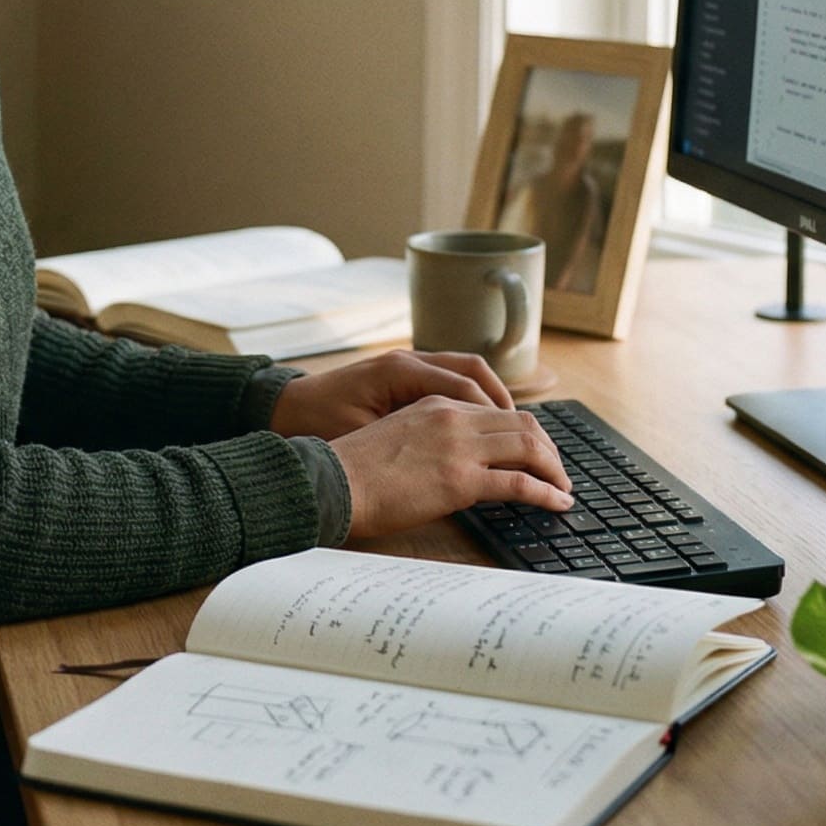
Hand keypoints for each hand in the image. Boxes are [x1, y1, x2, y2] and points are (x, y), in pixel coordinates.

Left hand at [269, 350, 517, 441]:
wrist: (286, 413)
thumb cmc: (320, 429)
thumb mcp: (368, 442)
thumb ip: (417, 448)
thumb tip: (465, 463)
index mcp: (400, 373)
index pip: (466, 387)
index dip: (500, 419)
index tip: (527, 451)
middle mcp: (408, 362)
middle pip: (475, 372)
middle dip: (511, 409)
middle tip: (539, 446)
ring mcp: (407, 366)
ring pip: (468, 372)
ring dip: (497, 401)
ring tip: (522, 435)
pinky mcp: (403, 377)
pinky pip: (451, 379)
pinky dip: (475, 399)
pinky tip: (486, 428)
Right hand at [327, 399, 572, 541]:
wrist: (332, 481)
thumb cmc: (354, 469)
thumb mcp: (398, 437)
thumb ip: (431, 440)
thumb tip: (454, 465)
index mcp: (436, 403)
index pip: (497, 412)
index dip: (525, 433)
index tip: (535, 453)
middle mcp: (452, 417)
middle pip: (523, 423)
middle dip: (548, 448)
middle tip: (558, 472)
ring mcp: (458, 446)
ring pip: (529, 446)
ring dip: (554, 469)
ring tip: (563, 489)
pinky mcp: (460, 479)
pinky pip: (521, 483)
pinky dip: (547, 493)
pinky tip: (557, 504)